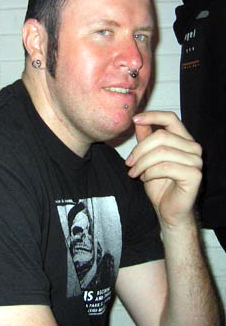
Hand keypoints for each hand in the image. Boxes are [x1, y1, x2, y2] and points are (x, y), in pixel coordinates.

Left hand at [125, 111, 202, 227]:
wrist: (168, 209)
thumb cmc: (159, 183)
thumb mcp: (147, 157)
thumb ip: (145, 138)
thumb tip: (137, 120)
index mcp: (183, 140)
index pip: (171, 118)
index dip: (152, 116)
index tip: (135, 119)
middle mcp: (193, 148)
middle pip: (161, 136)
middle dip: (140, 149)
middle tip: (129, 163)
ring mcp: (196, 161)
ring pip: (162, 152)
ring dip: (142, 163)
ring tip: (134, 172)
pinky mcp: (195, 175)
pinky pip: (166, 167)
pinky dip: (150, 173)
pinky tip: (145, 178)